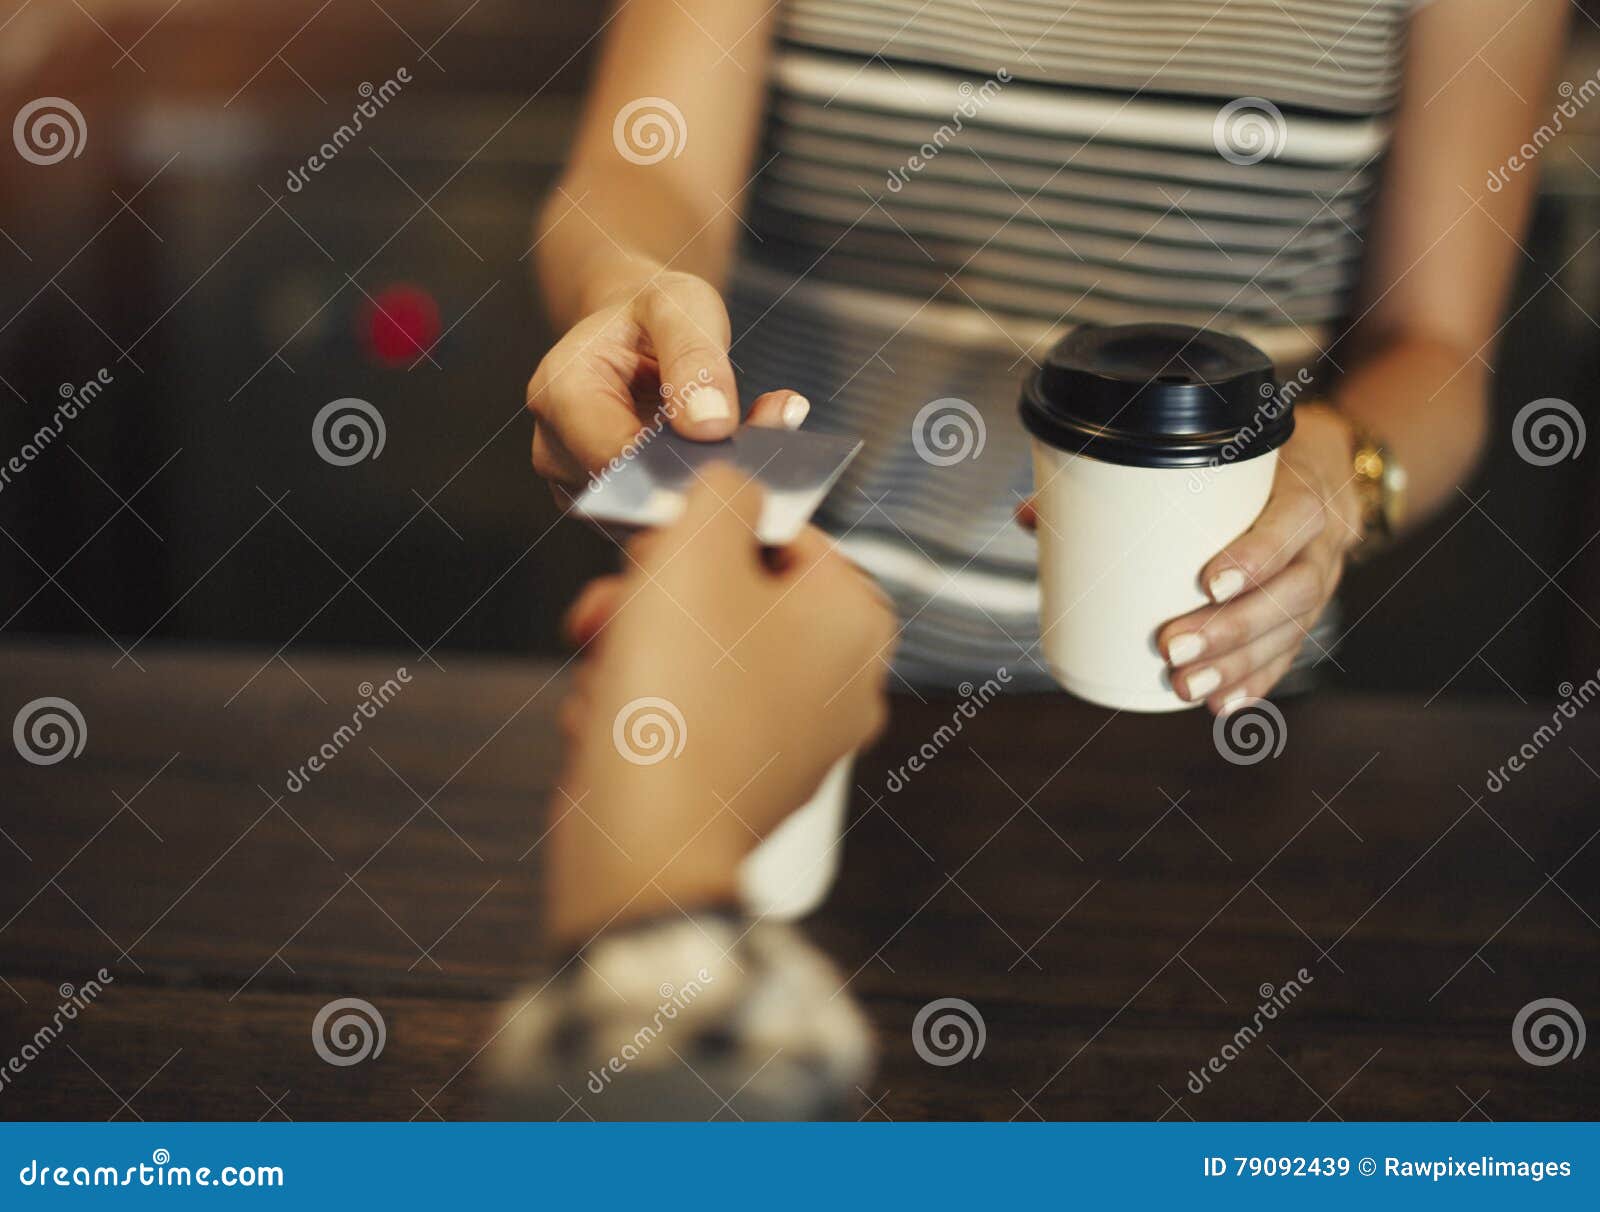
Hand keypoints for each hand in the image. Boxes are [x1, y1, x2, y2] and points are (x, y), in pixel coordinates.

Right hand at [525, 270, 807, 490]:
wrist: (633, 331)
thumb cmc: (651, 314)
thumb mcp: (680, 307)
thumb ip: (695, 359)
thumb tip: (709, 426)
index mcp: (561, 393)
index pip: (615, 457)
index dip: (676, 467)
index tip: (737, 459)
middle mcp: (556, 450)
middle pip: (632, 493)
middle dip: (700, 478)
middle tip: (766, 448)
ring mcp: (578, 485)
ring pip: (649, 515)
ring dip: (708, 488)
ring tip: (760, 441)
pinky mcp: (608, 507)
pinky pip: (657, 519)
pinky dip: (702, 495)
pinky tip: (741, 460)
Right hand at [545, 466, 897, 942]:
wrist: (644, 841)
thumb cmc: (679, 694)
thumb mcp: (698, 542)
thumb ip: (725, 487)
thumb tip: (734, 484)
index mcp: (856, 620)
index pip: (784, 533)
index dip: (705, 528)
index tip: (659, 545)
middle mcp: (843, 683)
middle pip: (735, 594)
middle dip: (657, 593)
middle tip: (617, 603)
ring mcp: (796, 741)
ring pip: (698, 653)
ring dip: (634, 646)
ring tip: (604, 662)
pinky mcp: (742, 784)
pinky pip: (683, 715)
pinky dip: (637, 707)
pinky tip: (608, 719)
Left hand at [1157, 406, 1362, 712]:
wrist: (1320, 472)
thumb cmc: (1245, 466)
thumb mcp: (1212, 456)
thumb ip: (1128, 481)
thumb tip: (1031, 516)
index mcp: (1302, 489)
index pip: (1296, 519)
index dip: (1258, 555)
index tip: (1207, 583)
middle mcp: (1320, 540)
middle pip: (1293, 590)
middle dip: (1232, 628)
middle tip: (1173, 648)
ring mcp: (1320, 581)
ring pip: (1293, 630)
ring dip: (1237, 665)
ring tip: (1186, 686)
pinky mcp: (1307, 614)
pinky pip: (1289, 654)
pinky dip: (1254, 682)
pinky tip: (1222, 705)